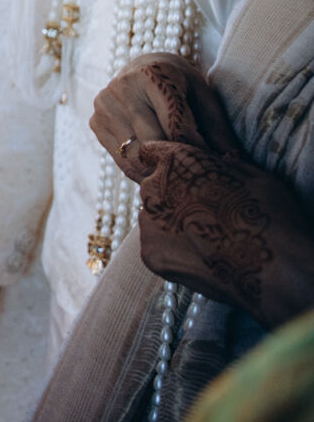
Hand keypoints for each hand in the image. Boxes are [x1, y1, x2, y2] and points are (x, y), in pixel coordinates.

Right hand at [89, 52, 236, 182]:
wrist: (142, 67)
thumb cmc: (180, 83)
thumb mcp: (204, 96)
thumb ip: (217, 128)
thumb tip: (234, 165)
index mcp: (153, 75)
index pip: (176, 125)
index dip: (197, 152)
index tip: (212, 169)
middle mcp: (123, 87)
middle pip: (152, 143)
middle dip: (177, 164)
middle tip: (196, 180)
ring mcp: (105, 105)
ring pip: (134, 156)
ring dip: (158, 173)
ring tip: (178, 181)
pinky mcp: (95, 121)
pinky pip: (120, 160)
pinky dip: (141, 172)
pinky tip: (157, 173)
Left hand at [135, 139, 313, 326]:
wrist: (272, 268)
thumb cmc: (269, 216)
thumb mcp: (255, 177)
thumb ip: (227, 166)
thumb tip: (223, 160)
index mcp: (176, 160)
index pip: (152, 153)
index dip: (169, 165)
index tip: (182, 176)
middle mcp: (153, 185)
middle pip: (154, 187)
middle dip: (172, 196)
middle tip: (205, 214)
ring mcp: (148, 220)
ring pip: (154, 218)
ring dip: (172, 224)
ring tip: (207, 239)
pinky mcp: (150, 252)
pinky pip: (157, 247)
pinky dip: (174, 252)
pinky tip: (202, 258)